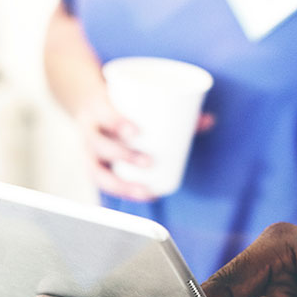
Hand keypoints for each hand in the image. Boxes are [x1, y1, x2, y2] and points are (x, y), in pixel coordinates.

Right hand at [76, 93, 213, 201]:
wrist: (90, 106)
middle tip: (149, 162)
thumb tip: (209, 120)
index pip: (103, 114)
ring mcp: (88, 151)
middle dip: (123, 155)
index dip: (117, 123)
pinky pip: (101, 183)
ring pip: (96, 170)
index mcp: (97, 107)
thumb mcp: (138, 98)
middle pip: (99, 144)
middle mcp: (88, 129)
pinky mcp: (93, 166)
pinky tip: (139, 198)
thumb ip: (174, 108)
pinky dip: (120, 193)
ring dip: (121, 184)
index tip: (137, 132)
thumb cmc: (121, 103)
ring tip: (146, 191)